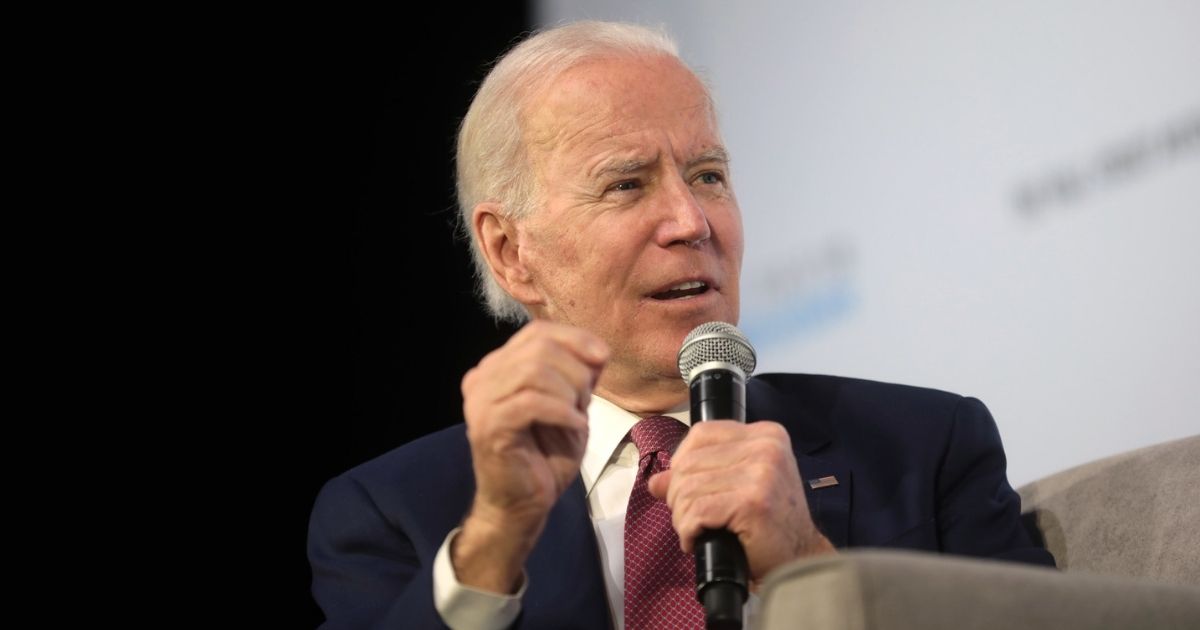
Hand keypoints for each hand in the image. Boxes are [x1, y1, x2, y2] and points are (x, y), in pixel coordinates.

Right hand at [452, 321, 608, 591]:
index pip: (537, 332)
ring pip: (534, 370)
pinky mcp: (488, 426)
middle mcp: (482, 377)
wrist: (522, 505)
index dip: (575, 338)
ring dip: (569, 391)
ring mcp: (481, 401)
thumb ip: (578, 374)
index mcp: (498, 367)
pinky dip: (562, 411)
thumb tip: (598, 350)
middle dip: (576, 370)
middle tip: (587, 401)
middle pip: (538, 347)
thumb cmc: (544, 456)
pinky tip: (574, 426)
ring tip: (578, 415)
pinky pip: (531, 402)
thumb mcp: (570, 405)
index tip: (603, 358)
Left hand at [648, 420, 833, 586]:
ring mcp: (762, 472)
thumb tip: (656, 481)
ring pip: (687, 488)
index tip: (689, 490)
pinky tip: (698, 542)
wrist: (800, 560)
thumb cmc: (769, 524)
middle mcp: (766, 446)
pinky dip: (688, 531)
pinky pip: (697, 511)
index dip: (682, 463)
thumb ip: (697, 476)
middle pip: (688, 463)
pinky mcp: (753, 501)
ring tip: (698, 532)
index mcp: (765, 434)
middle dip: (679, 497)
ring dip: (682, 518)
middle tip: (694, 520)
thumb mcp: (736, 488)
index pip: (700, 434)